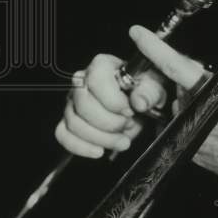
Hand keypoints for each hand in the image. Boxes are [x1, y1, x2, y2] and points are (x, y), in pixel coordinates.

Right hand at [55, 53, 179, 157]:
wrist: (139, 105)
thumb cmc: (144, 90)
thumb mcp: (155, 87)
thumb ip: (150, 91)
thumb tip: (139, 101)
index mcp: (102, 65)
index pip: (96, 80)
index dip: (113, 100)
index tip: (130, 111)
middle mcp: (82, 80)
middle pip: (83, 104)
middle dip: (109, 122)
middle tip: (128, 125)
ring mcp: (72, 101)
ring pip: (73, 122)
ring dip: (100, 138)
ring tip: (122, 140)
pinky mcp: (68, 121)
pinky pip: (63, 134)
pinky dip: (80, 147)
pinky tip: (99, 151)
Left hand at [129, 23, 217, 184]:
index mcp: (206, 86)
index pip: (171, 62)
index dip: (152, 46)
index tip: (136, 33)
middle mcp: (192, 108)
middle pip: (179, 86)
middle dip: (190, 83)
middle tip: (214, 87)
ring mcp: (189, 131)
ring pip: (180, 109)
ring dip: (192, 104)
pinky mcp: (189, 150)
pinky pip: (183, 131)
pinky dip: (193, 125)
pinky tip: (215, 126)